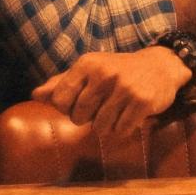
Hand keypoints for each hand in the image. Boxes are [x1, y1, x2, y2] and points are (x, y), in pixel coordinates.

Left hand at [32, 49, 190, 156]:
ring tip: (117, 111)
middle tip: (102, 107)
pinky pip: (121, 130)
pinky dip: (124, 129)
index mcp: (86, 64)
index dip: (67, 109)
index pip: (58, 100)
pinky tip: (130, 115)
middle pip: (78, 117)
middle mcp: (104, 73)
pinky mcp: (142, 102)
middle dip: (88, 118)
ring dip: (107, 126)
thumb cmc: (117, 71)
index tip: (80, 103)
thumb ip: (61, 83)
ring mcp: (124, 88)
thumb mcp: (89, 71)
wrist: (160, 66)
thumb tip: (34, 95)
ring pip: (100, 127)